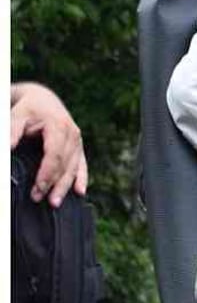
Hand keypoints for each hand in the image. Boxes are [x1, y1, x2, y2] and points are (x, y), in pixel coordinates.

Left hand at [11, 83, 88, 206]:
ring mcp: (78, 141)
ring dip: (66, 186)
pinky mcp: (78, 146)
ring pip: (74, 167)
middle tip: (43, 201)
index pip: (55, 154)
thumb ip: (12, 132)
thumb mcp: (16, 116)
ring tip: (55, 202)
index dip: (47, 173)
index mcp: (59, 126)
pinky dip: (82, 178)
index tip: (37, 188)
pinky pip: (82, 164)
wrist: (43, 100)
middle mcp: (72, 134)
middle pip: (66, 164)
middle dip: (55, 184)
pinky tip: (80, 192)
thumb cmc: (28, 110)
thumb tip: (8, 148)